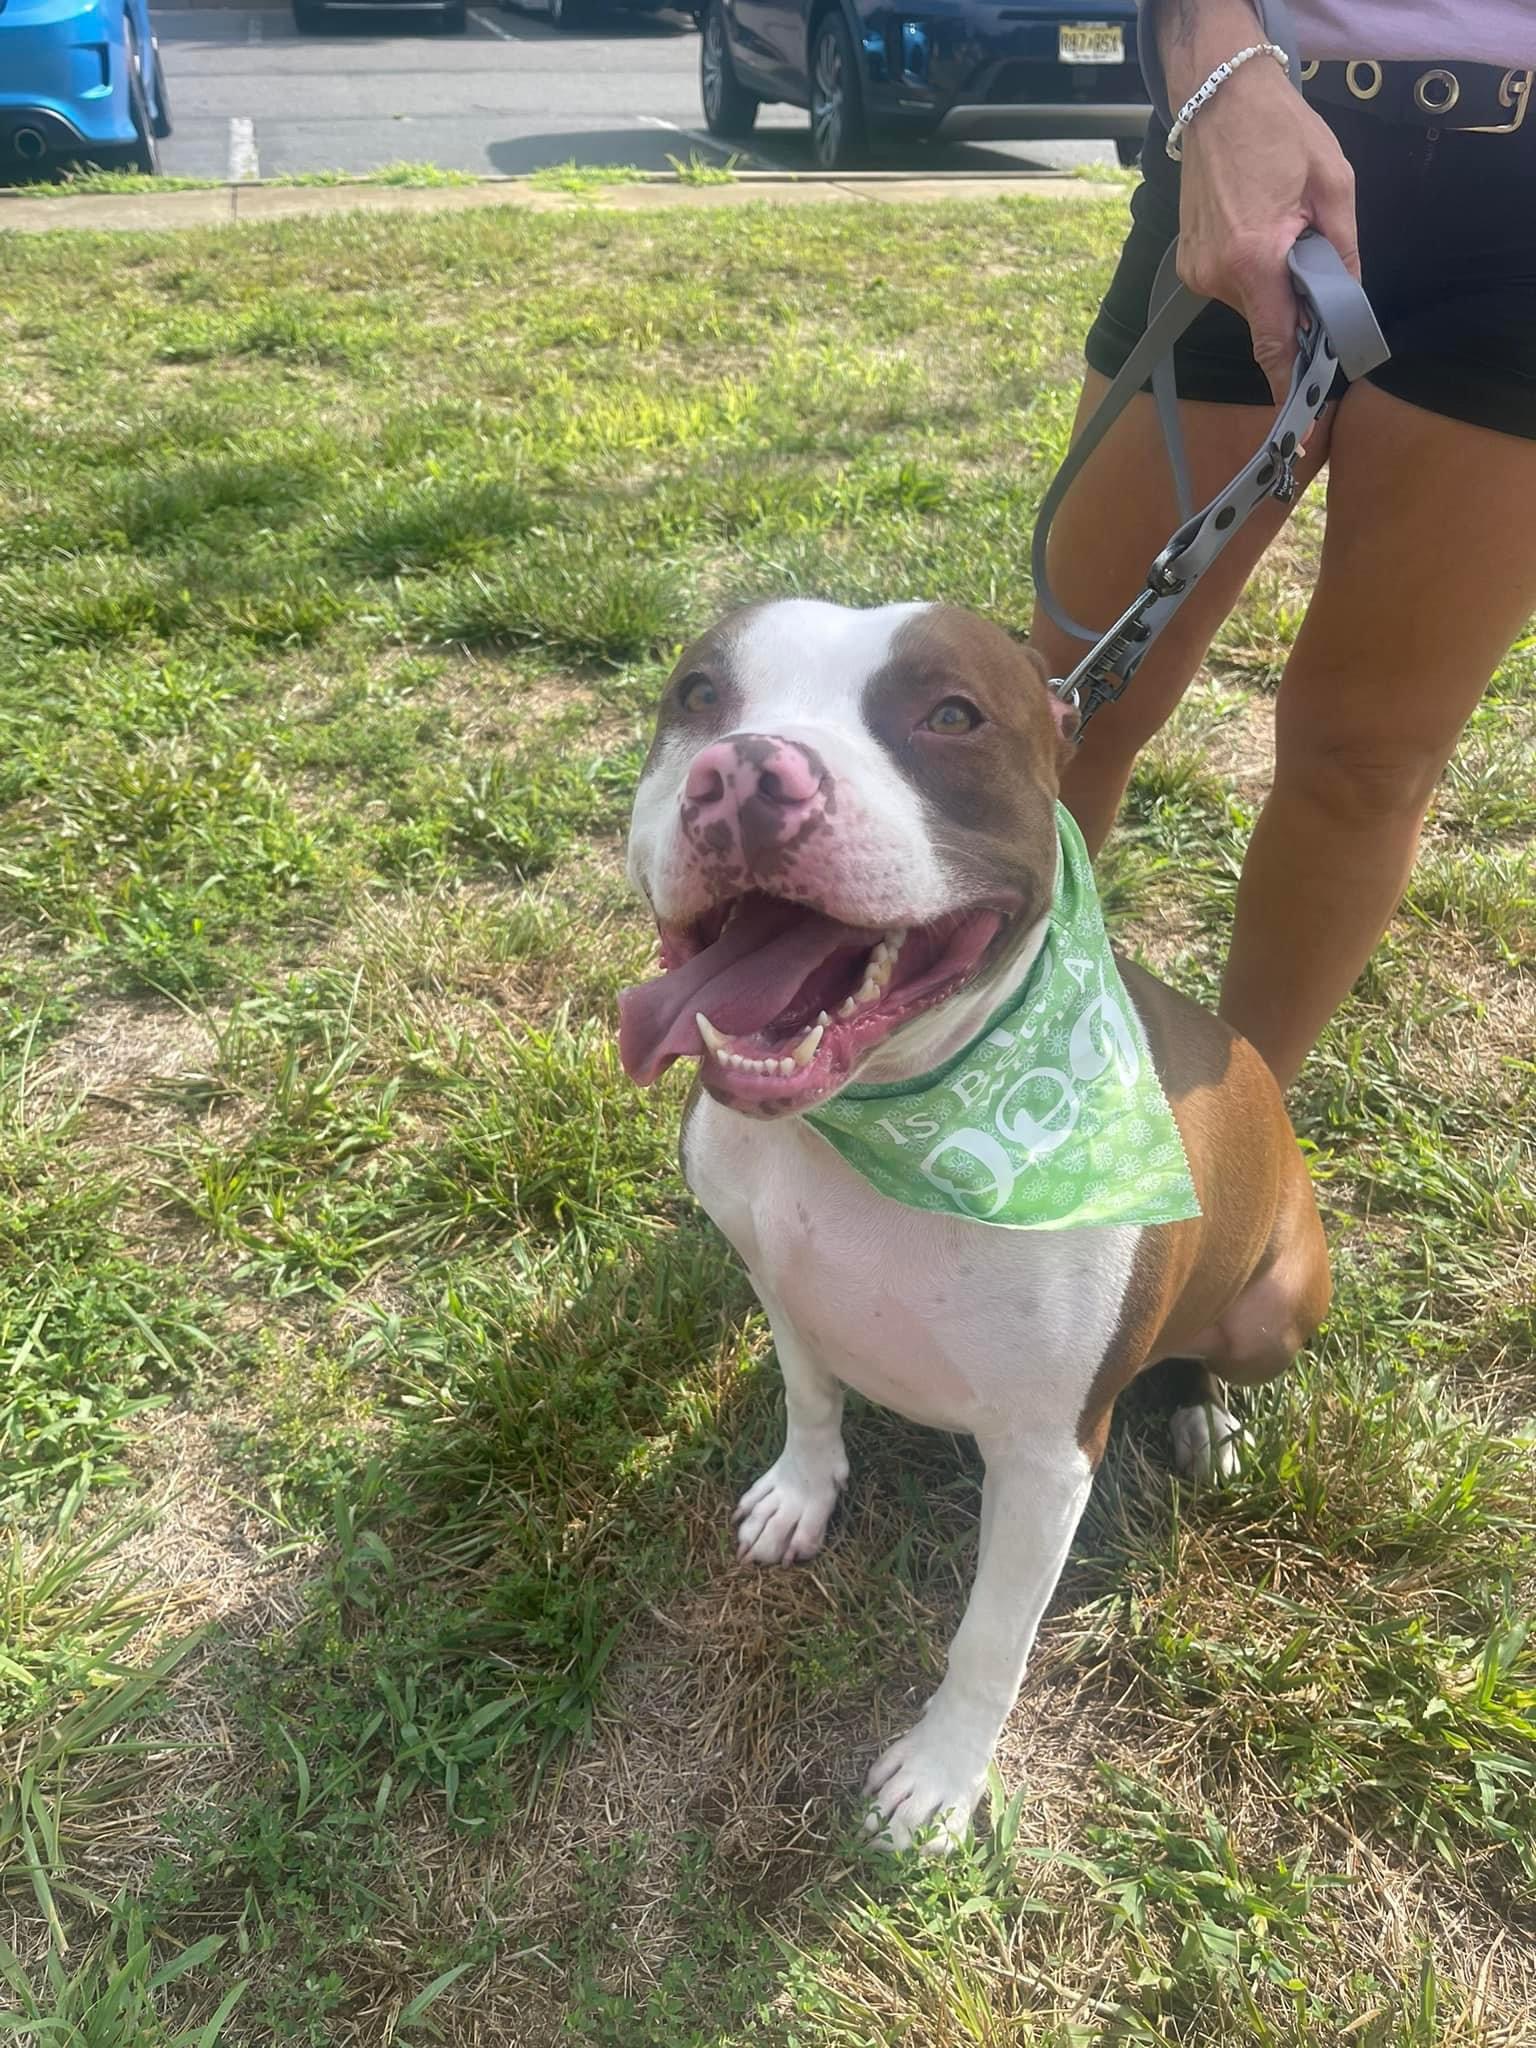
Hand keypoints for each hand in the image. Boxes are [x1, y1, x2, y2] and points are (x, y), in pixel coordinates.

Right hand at [1154, 0, 1360, 401]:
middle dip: (1296, 308)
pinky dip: (1253, 271)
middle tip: (1313, 264)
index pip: (1276, 344)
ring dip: (1274, 283)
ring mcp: (1198, 271)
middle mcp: (1218, 275)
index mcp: (1255, 259)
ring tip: (1282, 228)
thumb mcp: (1334, 185)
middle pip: (1268, 321)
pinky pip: (1232, 285)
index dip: (1292, 388)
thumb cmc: (1279, 132)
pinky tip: (1258, 227)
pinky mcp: (1189, 262)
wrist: (1218, 97)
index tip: (1302, 430)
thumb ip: (1343, 252)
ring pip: (1251, 303)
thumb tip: (1348, 303)